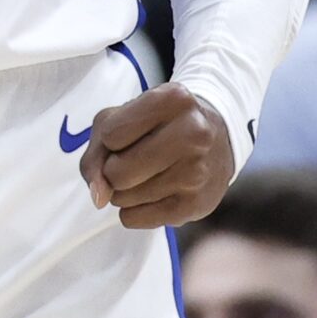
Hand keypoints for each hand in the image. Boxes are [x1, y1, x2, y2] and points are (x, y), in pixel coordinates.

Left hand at [77, 81, 233, 228]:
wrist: (219, 140)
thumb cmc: (162, 125)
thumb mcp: (126, 116)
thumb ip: (97, 150)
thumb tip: (98, 197)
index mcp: (174, 99)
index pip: (111, 134)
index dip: (111, 138)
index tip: (131, 133)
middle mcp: (192, 132)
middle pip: (116, 172)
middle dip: (113, 170)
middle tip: (135, 159)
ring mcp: (196, 172)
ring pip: (122, 198)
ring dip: (124, 190)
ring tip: (149, 174)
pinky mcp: (195, 205)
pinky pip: (132, 218)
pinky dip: (134, 209)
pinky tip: (155, 192)